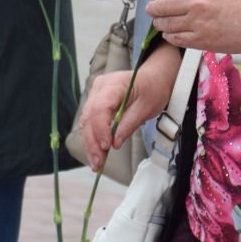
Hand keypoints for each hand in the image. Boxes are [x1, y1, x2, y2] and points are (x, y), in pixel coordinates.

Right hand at [75, 44, 180, 172]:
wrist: (154, 77)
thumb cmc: (153, 88)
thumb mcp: (147, 107)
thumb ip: (129, 124)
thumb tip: (115, 143)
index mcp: (113, 84)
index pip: (100, 108)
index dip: (101, 129)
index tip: (107, 146)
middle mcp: (99, 87)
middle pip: (89, 117)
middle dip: (93, 142)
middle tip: (98, 163)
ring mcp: (95, 94)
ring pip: (86, 122)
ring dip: (90, 144)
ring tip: (96, 164)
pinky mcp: (95, 102)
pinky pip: (90, 122)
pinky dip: (92, 138)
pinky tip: (96, 153)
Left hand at [147, 0, 240, 55]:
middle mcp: (194, 2)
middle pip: (159, 6)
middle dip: (154, 9)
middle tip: (155, 11)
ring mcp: (196, 23)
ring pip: (164, 25)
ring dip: (161, 24)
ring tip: (164, 23)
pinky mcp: (200, 41)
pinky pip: (174, 39)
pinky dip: (170, 36)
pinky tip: (174, 33)